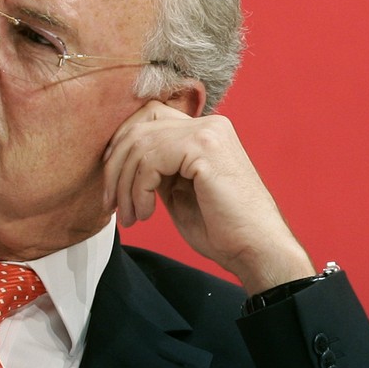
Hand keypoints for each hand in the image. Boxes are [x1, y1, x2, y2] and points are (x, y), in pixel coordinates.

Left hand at [102, 100, 314, 292]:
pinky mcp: (204, 147)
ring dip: (125, 186)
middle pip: (138, 128)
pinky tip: (147, 213)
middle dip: (115, 169)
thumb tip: (118, 162)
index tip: (112, 183)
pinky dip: (139, 190)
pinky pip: (150, 161)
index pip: (146, 117)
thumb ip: (156, 169)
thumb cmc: (220, 228)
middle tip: (112, 204)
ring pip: (139, 145)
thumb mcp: (177, 191)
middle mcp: (207, 124)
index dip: (121, 146)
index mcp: (203, 131)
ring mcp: (207, 132)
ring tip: (131, 216)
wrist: (256, 249)